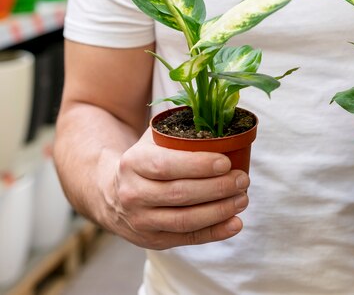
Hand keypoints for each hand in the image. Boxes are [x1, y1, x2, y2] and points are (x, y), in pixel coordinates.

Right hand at [99, 130, 249, 249]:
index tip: (226, 162)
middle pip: (180, 194)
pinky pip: (188, 238)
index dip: (198, 165)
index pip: (166, 165)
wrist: (111, 194)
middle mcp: (133, 194)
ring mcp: (142, 220)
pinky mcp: (153, 240)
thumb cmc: (145, 161)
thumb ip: (180, 130)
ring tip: (242, 199)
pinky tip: (236, 224)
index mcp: (133, 163)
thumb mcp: (153, 140)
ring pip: (185, 220)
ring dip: (220, 211)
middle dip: (217, 188)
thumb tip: (220, 114)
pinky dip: (215, 233)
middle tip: (242, 179)